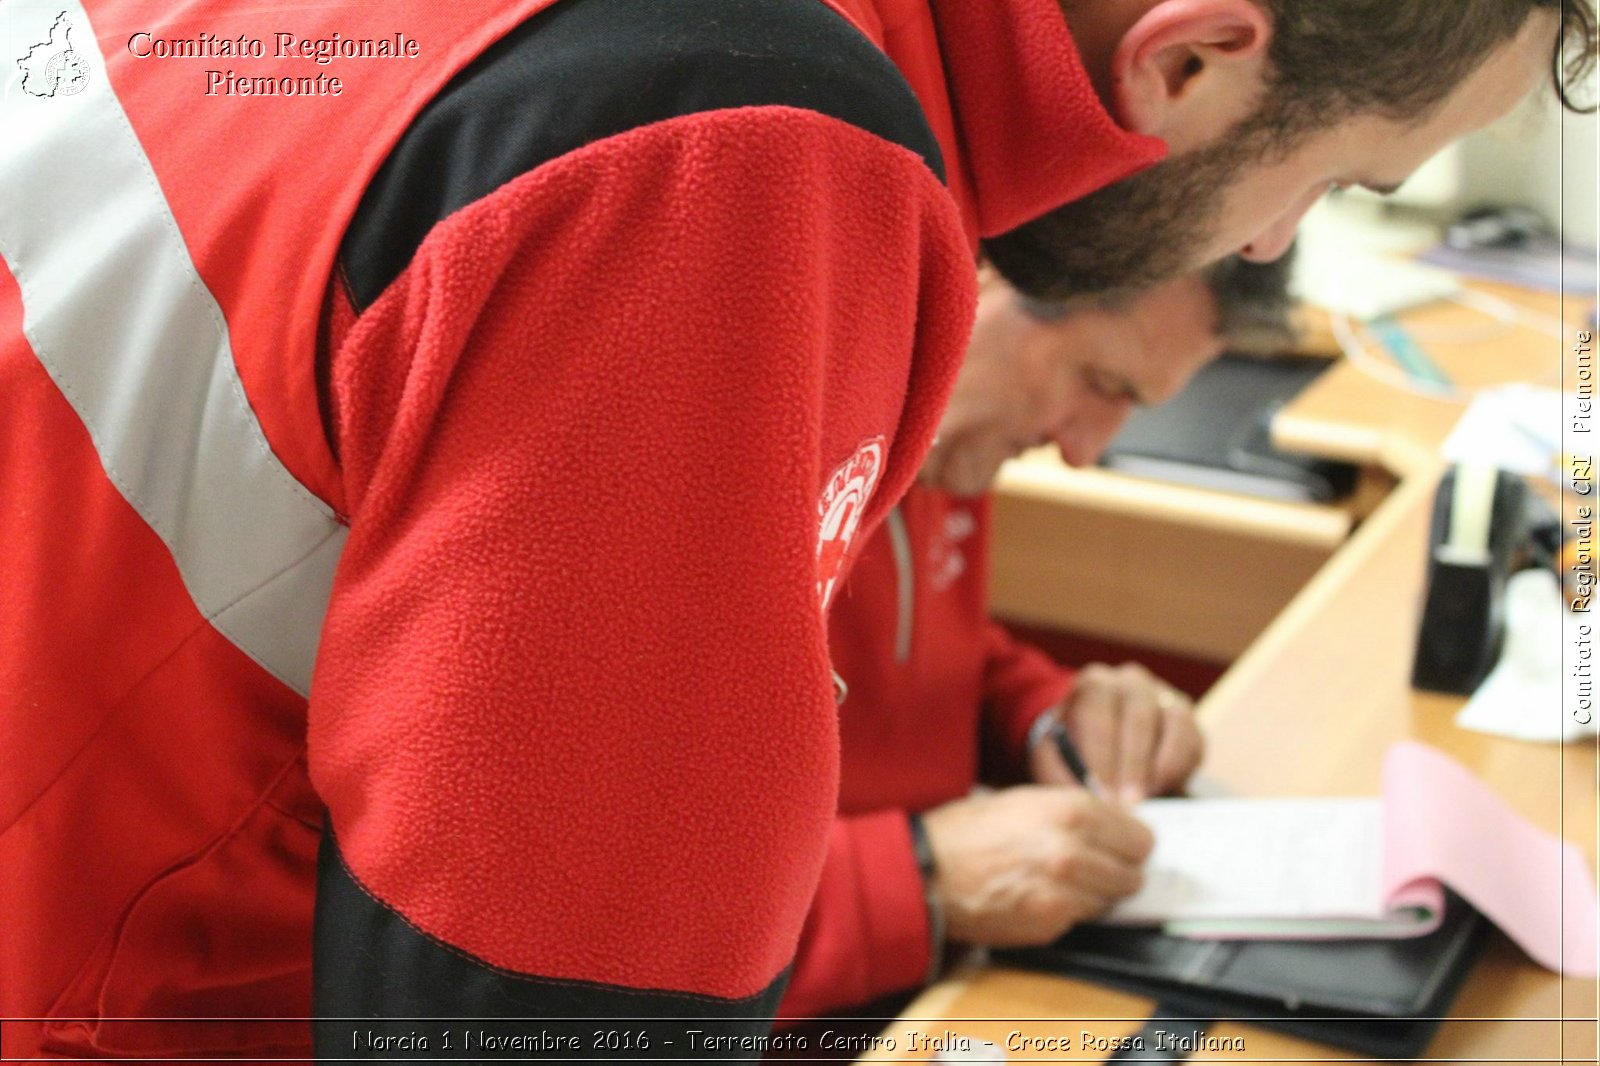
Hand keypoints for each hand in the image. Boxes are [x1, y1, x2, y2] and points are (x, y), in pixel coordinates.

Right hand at [920, 787, 1153, 946]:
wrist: (926, 873)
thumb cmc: (965, 831)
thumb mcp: (1022, 800)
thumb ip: (1072, 810)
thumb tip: (1112, 822)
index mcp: (1071, 811)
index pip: (1140, 837)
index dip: (1128, 841)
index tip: (1119, 844)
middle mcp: (1075, 851)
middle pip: (1133, 873)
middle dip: (1117, 869)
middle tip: (1095, 865)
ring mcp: (1065, 892)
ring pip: (1110, 900)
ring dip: (1095, 893)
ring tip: (1061, 880)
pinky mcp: (1051, 924)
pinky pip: (1080, 919)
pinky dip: (1068, 910)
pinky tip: (1040, 895)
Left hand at [1029, 662, 1201, 803]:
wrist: (1099, 736)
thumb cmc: (1072, 747)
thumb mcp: (1053, 755)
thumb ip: (1059, 772)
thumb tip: (1081, 798)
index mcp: (1093, 684)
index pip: (1098, 715)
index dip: (1101, 758)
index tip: (1101, 795)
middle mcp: (1130, 681)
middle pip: (1138, 717)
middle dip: (1133, 766)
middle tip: (1127, 805)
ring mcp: (1162, 694)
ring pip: (1172, 723)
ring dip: (1160, 767)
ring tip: (1146, 799)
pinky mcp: (1184, 715)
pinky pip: (1191, 737)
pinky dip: (1179, 766)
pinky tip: (1162, 788)